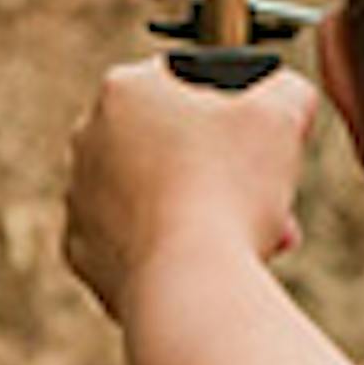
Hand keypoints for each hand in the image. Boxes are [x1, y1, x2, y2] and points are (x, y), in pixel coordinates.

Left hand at [64, 57, 318, 317]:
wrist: (188, 281)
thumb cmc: (230, 188)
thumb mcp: (283, 113)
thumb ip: (286, 89)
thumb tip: (285, 94)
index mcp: (125, 90)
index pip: (188, 83)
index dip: (235, 108)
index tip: (260, 137)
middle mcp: (88, 138)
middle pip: (171, 144)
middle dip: (222, 167)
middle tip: (264, 192)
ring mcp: (78, 198)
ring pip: (156, 195)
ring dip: (203, 209)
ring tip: (255, 234)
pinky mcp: (81, 252)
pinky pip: (135, 241)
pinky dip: (169, 249)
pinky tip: (208, 261)